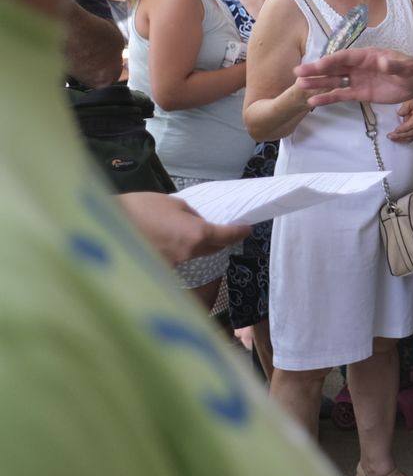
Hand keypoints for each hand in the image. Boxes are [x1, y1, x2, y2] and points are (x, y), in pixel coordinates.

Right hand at [118, 191, 249, 265]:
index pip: (226, 236)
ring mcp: (171, 266)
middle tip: (221, 231)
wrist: (103, 226)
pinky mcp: (156, 271)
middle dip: (218, 240)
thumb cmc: (139, 209)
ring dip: (194, 247)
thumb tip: (198, 223)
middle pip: (211, 249)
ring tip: (185, 234)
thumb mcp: (173, 204)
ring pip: (191, 256)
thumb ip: (191, 216)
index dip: (238, 232)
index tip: (246, 229)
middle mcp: (187, 255)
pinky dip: (175, 252)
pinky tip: (165, 242)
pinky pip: (173, 260)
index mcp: (196, 235)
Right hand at [296, 47, 412, 107]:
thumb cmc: (412, 70)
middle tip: (298, 72)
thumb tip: (383, 62)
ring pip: (334, 81)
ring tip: (300, 85)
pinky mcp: (359, 93)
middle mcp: (359, 66)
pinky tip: (313, 101)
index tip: (318, 64)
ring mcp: (357, 80)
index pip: (347, 57)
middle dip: (317, 70)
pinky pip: (341, 95)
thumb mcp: (407, 67)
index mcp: (368, 56)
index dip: (333, 60)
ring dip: (318, 83)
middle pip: (335, 67)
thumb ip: (395, 65)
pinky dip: (328, 98)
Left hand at [389, 99, 412, 142]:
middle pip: (412, 132)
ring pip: (412, 137)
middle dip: (400, 135)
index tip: (396, 129)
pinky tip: (397, 139)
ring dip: (401, 139)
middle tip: (390, 135)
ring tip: (392, 138)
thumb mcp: (410, 101)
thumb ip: (405, 107)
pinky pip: (412, 138)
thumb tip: (400, 113)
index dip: (404, 128)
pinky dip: (404, 140)